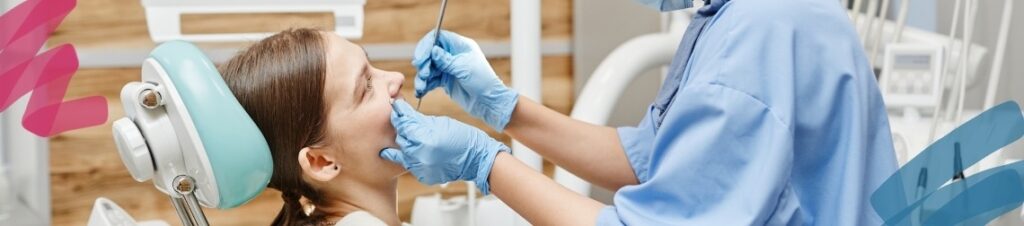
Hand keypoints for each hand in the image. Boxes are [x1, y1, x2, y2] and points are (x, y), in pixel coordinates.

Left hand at [379, 99, 509, 194]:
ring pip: (402, 153)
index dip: (399, 115)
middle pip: (400, 139)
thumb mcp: (439, 123)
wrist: (477, 159)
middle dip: (402, 129)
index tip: (398, 108)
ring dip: (406, 143)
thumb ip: (418, 120)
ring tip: (415, 136)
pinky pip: (410, 164)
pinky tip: (418, 150)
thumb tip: (402, 111)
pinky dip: (412, 156)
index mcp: (425, 140)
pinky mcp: (423, 177)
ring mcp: (421, 169)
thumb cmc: (462, 137)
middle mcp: (420, 157)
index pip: (403, 125)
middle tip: (405, 120)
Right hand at [412, 30, 518, 131]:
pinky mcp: (445, 80)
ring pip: (428, 68)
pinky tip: (420, 92)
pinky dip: (425, 85)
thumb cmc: (482, 81)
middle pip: (430, 53)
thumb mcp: (463, 69)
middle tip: (424, 74)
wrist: (488, 102)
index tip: (420, 58)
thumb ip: (446, 60)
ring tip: (421, 87)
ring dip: (422, 77)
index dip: (426, 46)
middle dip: (424, 63)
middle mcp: (452, 54)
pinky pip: (430, 80)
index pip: (438, 38)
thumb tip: (432, 50)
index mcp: (460, 45)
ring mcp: (448, 67)